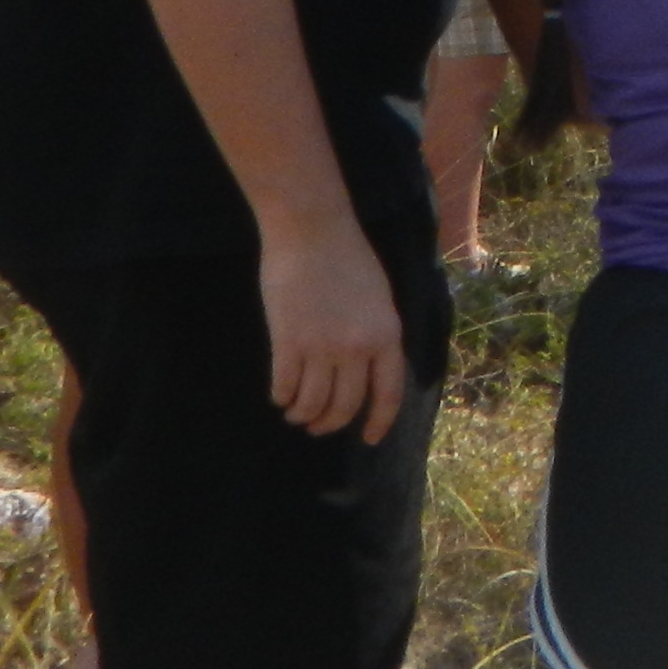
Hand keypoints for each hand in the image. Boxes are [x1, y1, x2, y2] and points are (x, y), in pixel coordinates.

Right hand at [260, 221, 412, 444]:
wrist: (312, 229)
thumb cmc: (346, 256)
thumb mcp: (378, 298)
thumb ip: (375, 335)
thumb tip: (368, 370)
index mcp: (386, 336)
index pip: (387, 394)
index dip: (378, 422)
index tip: (367, 439)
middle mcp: (357, 348)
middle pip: (345, 405)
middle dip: (330, 423)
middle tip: (319, 427)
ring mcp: (322, 346)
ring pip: (312, 401)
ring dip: (303, 414)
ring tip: (296, 414)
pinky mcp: (288, 341)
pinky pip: (285, 385)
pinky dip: (281, 397)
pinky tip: (279, 396)